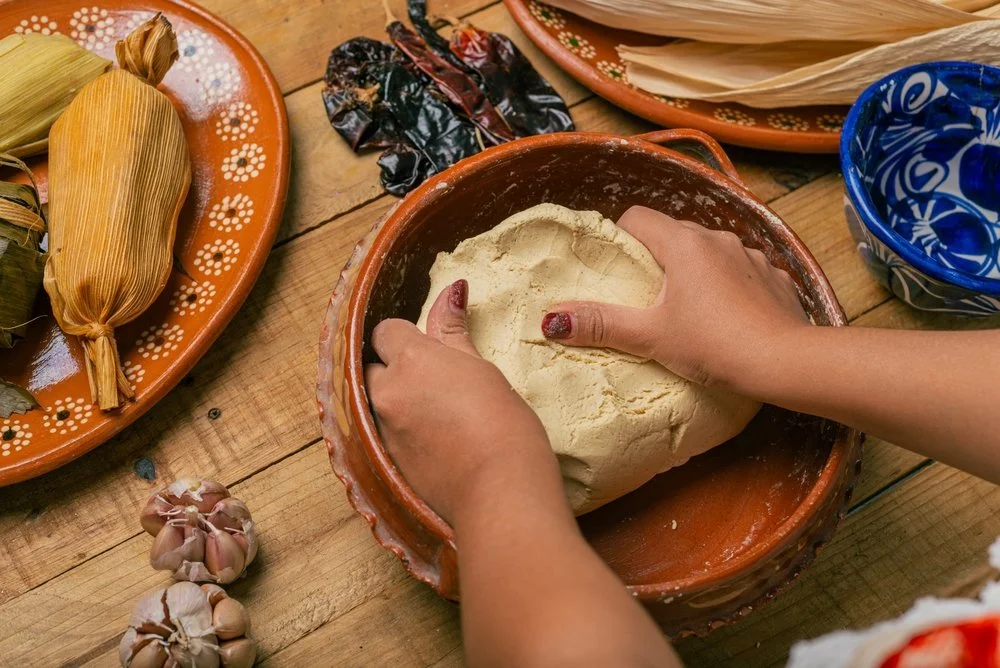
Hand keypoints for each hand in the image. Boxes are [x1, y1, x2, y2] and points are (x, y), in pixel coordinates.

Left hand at [365, 280, 557, 523]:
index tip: (431, 349)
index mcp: (411, 360)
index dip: (406, 336)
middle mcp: (387, 392)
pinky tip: (431, 440)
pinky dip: (399, 431)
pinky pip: (381, 434)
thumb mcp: (482, 369)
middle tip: (432, 382)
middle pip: (372, 367)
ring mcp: (382, 430)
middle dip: (393, 370)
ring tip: (434, 414)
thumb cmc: (504, 425)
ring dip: (394, 401)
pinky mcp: (386, 463)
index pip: (386, 330)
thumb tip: (452, 291)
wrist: (499, 492)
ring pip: (375, 402)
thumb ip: (454, 332)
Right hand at [541, 205, 809, 393]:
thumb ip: (601, 324)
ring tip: (688, 308)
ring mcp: (751, 255)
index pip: (638, 217)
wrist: (785, 363)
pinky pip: (742, 271)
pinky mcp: (775, 277)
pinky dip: (730, 286)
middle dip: (656, 258)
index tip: (615, 268)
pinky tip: (728, 316)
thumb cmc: (713, 345)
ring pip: (710, 252)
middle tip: (644, 295)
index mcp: (683, 243)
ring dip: (695, 271)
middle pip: (674, 234)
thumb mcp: (650, 336)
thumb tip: (551, 319)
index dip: (620, 237)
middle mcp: (718, 238)